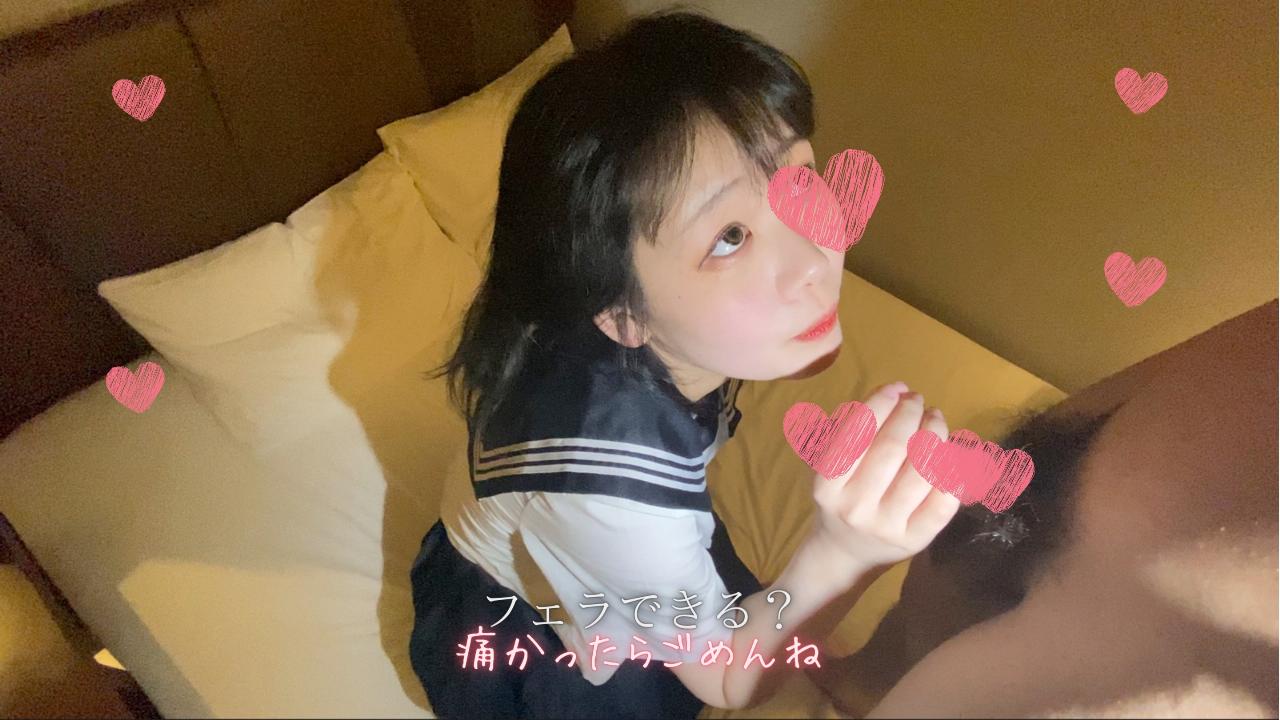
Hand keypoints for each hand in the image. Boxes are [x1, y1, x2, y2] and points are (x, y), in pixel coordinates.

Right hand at [808, 382, 959, 575]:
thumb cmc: (841, 498)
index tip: (896, 388)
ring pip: (922, 471)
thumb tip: (895, 393)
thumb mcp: (831, 466)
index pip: (855, 435)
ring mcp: (887, 526)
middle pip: (892, 448)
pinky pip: (943, 501)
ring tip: (935, 419)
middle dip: (910, 414)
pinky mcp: (916, 540)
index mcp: (827, 486)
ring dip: (935, 434)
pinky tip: (952, 453)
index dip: (879, 404)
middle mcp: (855, 507)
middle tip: (918, 402)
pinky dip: (954, 472)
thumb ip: (852, 430)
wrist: (846, 554)